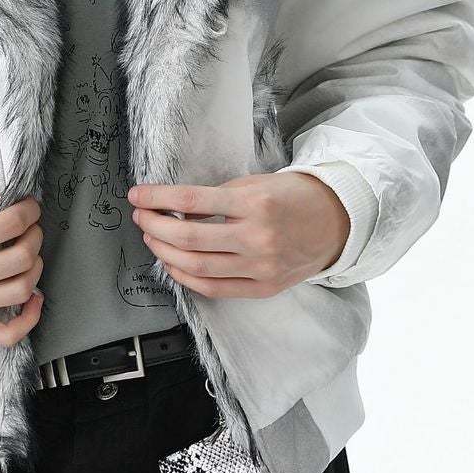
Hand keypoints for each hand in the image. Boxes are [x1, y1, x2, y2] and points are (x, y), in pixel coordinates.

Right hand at [0, 196, 44, 342]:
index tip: (31, 208)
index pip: (8, 225)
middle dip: (35, 237)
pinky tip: (34, 298)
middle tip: (31, 229)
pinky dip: (29, 319)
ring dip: (36, 269)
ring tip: (30, 256)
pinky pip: (6, 334)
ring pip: (21, 290)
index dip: (28, 212)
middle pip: (21, 257)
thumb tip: (8, 204)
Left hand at [126, 172, 349, 298]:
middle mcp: (257, 237)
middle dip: (155, 226)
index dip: (158, 198)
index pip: (192, 200)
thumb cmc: (292, 197)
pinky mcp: (263, 288)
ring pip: (197, 266)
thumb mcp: (255, 184)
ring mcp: (261, 267)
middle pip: (189, 237)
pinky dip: (187, 277)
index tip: (137, 195)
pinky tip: (173, 263)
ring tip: (153, 238)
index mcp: (255, 203)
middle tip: (140, 217)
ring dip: (165, 252)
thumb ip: (217, 198)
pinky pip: (215, 288)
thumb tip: (176, 209)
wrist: (335, 222)